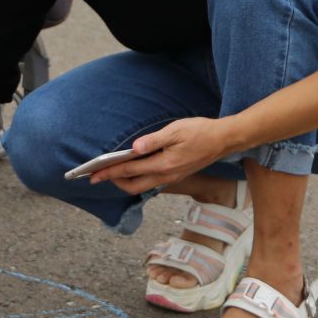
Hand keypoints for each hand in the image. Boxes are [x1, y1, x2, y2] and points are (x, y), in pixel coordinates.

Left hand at [93, 117, 233, 195]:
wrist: (223, 140)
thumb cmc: (200, 131)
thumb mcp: (175, 130)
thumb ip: (153, 140)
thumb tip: (133, 148)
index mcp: (164, 164)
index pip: (129, 170)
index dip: (109, 172)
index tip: (93, 175)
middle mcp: (166, 175)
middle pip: (132, 186)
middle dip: (113, 182)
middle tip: (97, 176)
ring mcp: (171, 177)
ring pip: (141, 186)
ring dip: (124, 181)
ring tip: (111, 173)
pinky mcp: (175, 175)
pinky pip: (151, 182)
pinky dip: (137, 178)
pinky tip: (132, 169)